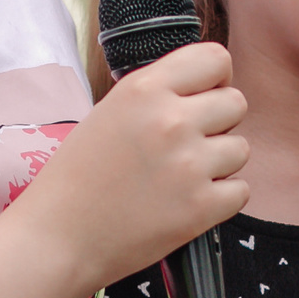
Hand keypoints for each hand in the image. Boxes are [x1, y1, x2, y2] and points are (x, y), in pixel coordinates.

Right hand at [25, 41, 248, 289]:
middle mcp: (171, 120)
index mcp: (144, 89)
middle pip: (236, 103)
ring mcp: (189, 164)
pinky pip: (240, 190)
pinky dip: (221, 199)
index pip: (215, 58)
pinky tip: (186, 201)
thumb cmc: (76, 179)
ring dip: (219, 163)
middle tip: (188, 144)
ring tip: (180, 177)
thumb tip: (203, 90)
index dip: (216, 79)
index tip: (206, 96)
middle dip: (219, 123)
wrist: (57, 238)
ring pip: (241, 149)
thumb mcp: (109, 112)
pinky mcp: (201, 207)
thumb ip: (156, 96)